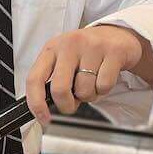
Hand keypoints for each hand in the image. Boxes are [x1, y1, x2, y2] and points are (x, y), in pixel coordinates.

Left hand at [25, 25, 145, 125]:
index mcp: (51, 48)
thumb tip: (46, 108)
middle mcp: (68, 45)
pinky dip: (104, 90)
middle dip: (66, 105)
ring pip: (84, 90)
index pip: (34, 78)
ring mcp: (91, 47)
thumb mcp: (64, 59)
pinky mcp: (113, 52)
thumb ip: (53, 80)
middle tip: (72, 104)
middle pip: (59, 88)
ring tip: (92, 83)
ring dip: (89, 96)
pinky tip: (104, 77)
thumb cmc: (86, 52)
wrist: (117, 35)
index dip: (36, 103)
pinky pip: (104, 86)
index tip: (43, 118)